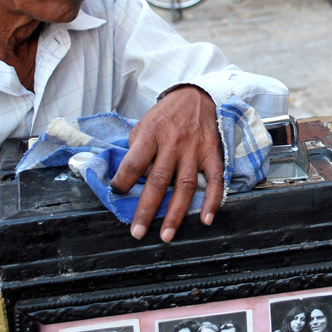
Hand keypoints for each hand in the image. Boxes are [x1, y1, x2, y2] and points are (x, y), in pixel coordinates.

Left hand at [111, 85, 222, 241]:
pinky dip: (212, 201)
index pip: (134, 162)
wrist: (195, 96)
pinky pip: (214, 180)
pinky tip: (206, 219)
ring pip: (185, 186)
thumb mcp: (143, 123)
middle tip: (138, 232)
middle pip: (159, 181)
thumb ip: (137, 148)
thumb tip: (130, 177)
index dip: (123, 180)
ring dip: (176, 213)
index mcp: (151, 134)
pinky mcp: (212, 154)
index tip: (116, 193)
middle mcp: (173, 143)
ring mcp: (195, 150)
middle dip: (147, 209)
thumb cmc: (165, 115)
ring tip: (167, 235)